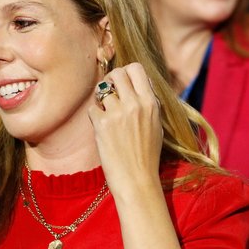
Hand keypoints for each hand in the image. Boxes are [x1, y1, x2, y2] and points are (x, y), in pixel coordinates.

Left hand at [87, 63, 163, 198]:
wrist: (137, 180)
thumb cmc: (147, 155)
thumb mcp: (156, 124)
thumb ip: (148, 103)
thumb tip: (137, 84)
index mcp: (151, 103)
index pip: (136, 68)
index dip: (126, 72)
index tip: (123, 83)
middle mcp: (135, 104)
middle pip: (117, 73)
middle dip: (110, 80)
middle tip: (109, 94)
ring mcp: (118, 113)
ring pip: (101, 89)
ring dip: (100, 98)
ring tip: (105, 112)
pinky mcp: (102, 125)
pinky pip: (92, 108)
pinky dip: (94, 115)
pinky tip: (101, 127)